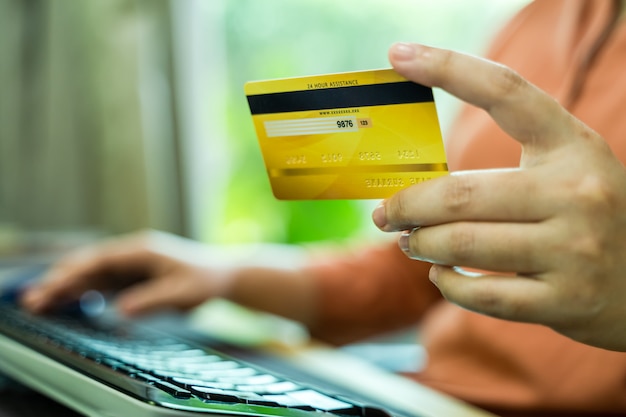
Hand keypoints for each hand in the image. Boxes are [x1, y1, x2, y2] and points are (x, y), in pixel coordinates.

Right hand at [21, 231, 230, 315]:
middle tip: (35, 297)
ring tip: (40, 300)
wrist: (222, 275)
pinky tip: (66, 300)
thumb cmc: (205, 280)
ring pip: (92, 274)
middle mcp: (133, 253)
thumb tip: (120, 311)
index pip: (101, 258)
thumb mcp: (182, 293)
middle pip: (90, 264)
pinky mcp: (134, 275)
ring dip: (67, 286)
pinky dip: (83, 291)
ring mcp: (132, 264)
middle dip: (61, 279)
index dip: (75, 271)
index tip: (54, 283)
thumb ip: (151, 301)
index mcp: (143, 250)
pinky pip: (103, 282)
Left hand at [373, 43, 625, 350]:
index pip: (505, 92)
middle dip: (406, 207)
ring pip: (462, 245)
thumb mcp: (565, 172)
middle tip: (384, 214)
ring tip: (409, 242)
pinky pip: (478, 294)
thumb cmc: (590, 217)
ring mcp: (574, 250)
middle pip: (459, 194)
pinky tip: (441, 274)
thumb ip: (503, 169)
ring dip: (420, 245)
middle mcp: (578, 192)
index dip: (448, 67)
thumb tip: (413, 188)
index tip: (399, 53)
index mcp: (573, 146)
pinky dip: (446, 284)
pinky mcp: (565, 301)